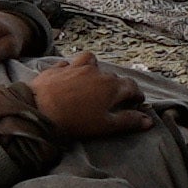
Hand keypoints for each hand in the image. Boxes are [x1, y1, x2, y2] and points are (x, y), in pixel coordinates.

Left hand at [22, 59, 154, 147]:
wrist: (39, 110)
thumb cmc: (76, 120)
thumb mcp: (106, 125)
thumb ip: (128, 121)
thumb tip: (148, 121)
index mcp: (111, 86)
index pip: (131, 86)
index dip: (136, 94)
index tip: (137, 101)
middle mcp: (96, 72)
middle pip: (112, 76)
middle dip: (116, 86)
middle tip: (114, 98)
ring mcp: (75, 67)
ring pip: (91, 61)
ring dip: (95, 69)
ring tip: (92, 80)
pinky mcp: (57, 68)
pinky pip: (69, 64)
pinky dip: (72, 69)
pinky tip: (68, 77)